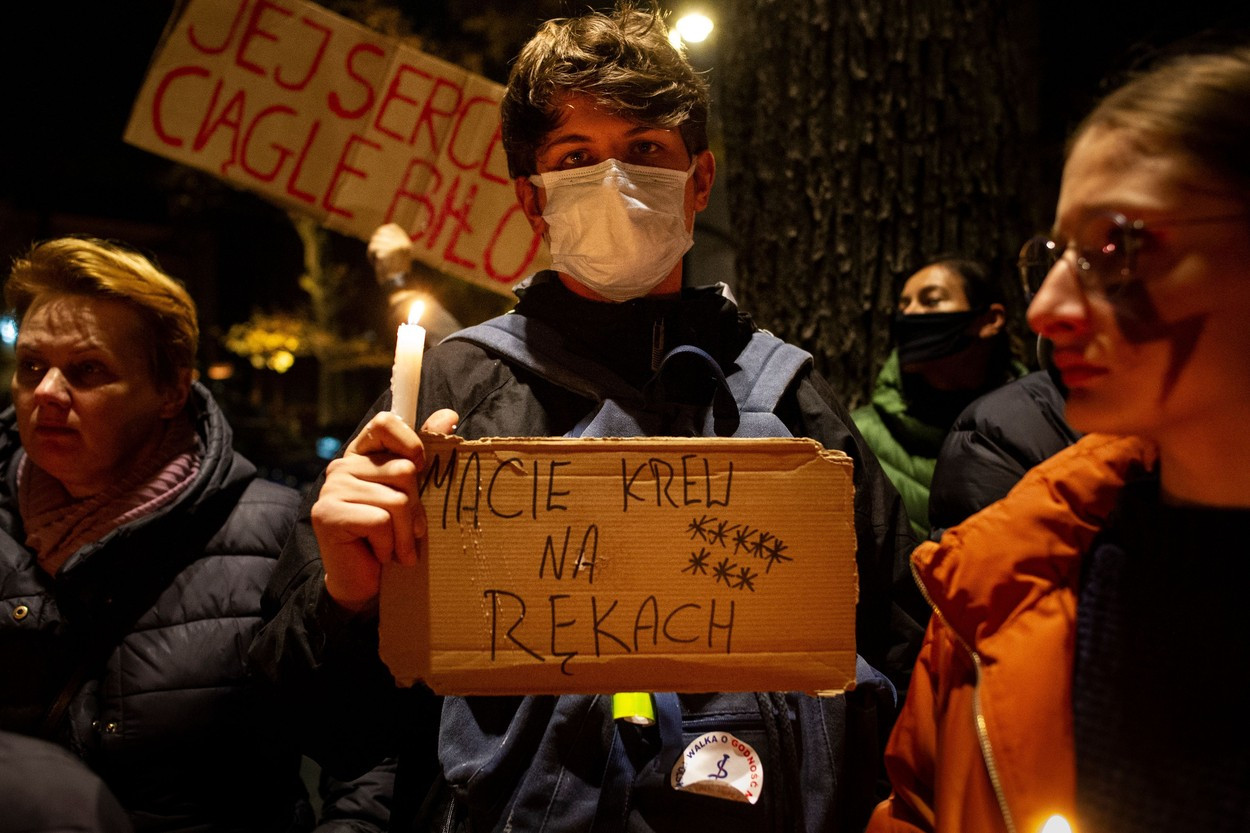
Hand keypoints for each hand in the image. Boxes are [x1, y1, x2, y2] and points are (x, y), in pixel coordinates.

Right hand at [312, 408, 459, 610]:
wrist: (364, 583)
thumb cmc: (391, 536)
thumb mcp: (412, 492)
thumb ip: (425, 452)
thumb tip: (450, 415)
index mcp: (362, 455)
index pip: (386, 422)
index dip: (411, 442)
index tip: (419, 467)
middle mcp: (342, 466)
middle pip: (404, 470)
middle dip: (416, 508)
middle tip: (408, 531)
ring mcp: (332, 489)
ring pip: (397, 500)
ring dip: (404, 534)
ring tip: (395, 548)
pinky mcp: (328, 514)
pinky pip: (381, 521)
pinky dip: (389, 545)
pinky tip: (379, 554)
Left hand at [367, 223, 413, 285]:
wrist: (398, 286)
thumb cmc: (396, 274)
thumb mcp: (399, 256)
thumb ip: (393, 244)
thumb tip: (379, 232)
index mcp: (406, 243)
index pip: (392, 227)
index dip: (382, 230)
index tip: (377, 238)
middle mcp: (402, 243)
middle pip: (381, 232)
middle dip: (375, 241)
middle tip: (374, 251)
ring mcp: (395, 247)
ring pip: (375, 240)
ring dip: (372, 250)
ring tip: (374, 259)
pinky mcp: (387, 252)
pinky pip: (373, 248)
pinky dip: (370, 255)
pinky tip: (373, 262)